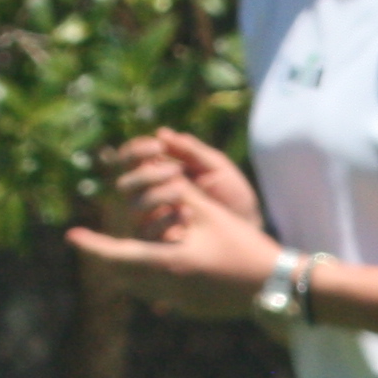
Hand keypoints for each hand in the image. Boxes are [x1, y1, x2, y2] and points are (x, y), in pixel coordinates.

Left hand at [68, 130, 280, 320]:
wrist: (274, 285)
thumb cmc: (243, 245)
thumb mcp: (209, 214)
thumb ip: (178, 195)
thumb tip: (153, 172)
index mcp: (168, 264)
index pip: (117, 255)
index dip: (92, 245)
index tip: (71, 235)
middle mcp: (168, 289)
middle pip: (122, 276)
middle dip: (106, 259)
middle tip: (93, 243)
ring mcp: (179, 304)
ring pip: (138, 288)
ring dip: (127, 271)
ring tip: (120, 254)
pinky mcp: (190, 311)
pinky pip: (159, 296)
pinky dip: (150, 280)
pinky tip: (158, 266)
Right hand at [104, 128, 260, 238]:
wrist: (251, 229)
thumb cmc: (233, 194)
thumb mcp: (216, 167)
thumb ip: (190, 150)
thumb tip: (161, 133)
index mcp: (159, 173)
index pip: (131, 159)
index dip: (137, 150)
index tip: (157, 146)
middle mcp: (150, 196)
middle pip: (126, 184)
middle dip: (145, 175)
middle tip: (173, 171)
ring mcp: (153, 221)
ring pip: (134, 207)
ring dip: (155, 196)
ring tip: (181, 190)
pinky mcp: (161, 244)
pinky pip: (149, 233)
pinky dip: (166, 220)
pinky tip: (186, 213)